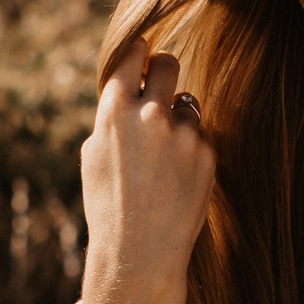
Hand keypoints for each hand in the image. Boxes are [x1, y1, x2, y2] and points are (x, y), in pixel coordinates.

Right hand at [80, 39, 213, 303]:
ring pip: (188, 103)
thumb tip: (130, 81)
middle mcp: (151, 115)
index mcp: (115, 110)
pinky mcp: (208, 153)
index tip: (142, 51)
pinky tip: (177, 177)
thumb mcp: (94, 154)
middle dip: (164, 70)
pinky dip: (192, 148)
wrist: (139, 252)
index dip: (138, 50)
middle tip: (160, 88)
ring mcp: (184, 133)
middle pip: (169, 63)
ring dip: (179, 118)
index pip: (133, 53)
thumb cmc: (108, 204)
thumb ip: (112, 115)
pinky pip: (201, 134)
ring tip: (163, 156)